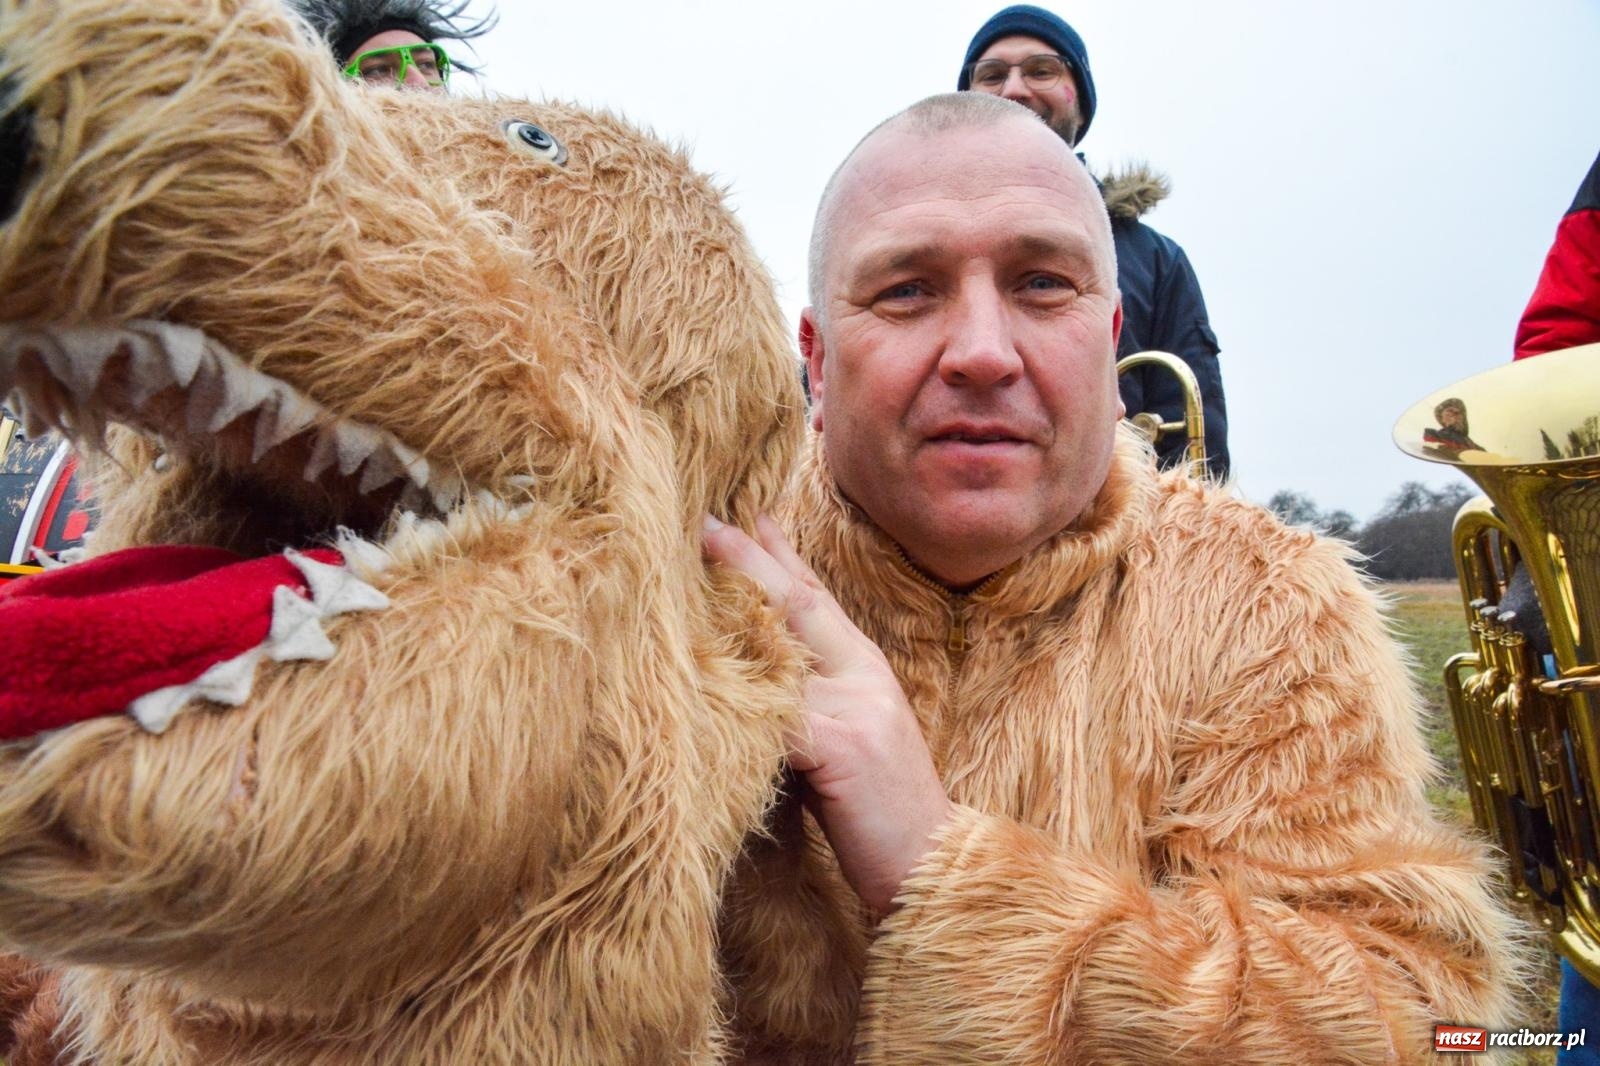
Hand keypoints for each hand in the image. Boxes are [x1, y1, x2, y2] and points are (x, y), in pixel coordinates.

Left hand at [704, 513, 954, 915]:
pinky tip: (707, 673)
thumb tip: (756, 672)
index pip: (816, 598)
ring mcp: (856, 708)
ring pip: (785, 643)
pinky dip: (744, 692)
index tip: (746, 517)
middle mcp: (863, 675)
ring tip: (691, 573)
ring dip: (735, 608)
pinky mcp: (843, 747)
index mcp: (865, 668)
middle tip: (704, 520)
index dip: (779, 555)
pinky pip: (780, 710)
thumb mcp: (848, 740)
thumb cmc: (880, 812)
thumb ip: (812, 699)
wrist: (935, 868)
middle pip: (798, 603)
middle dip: (750, 560)